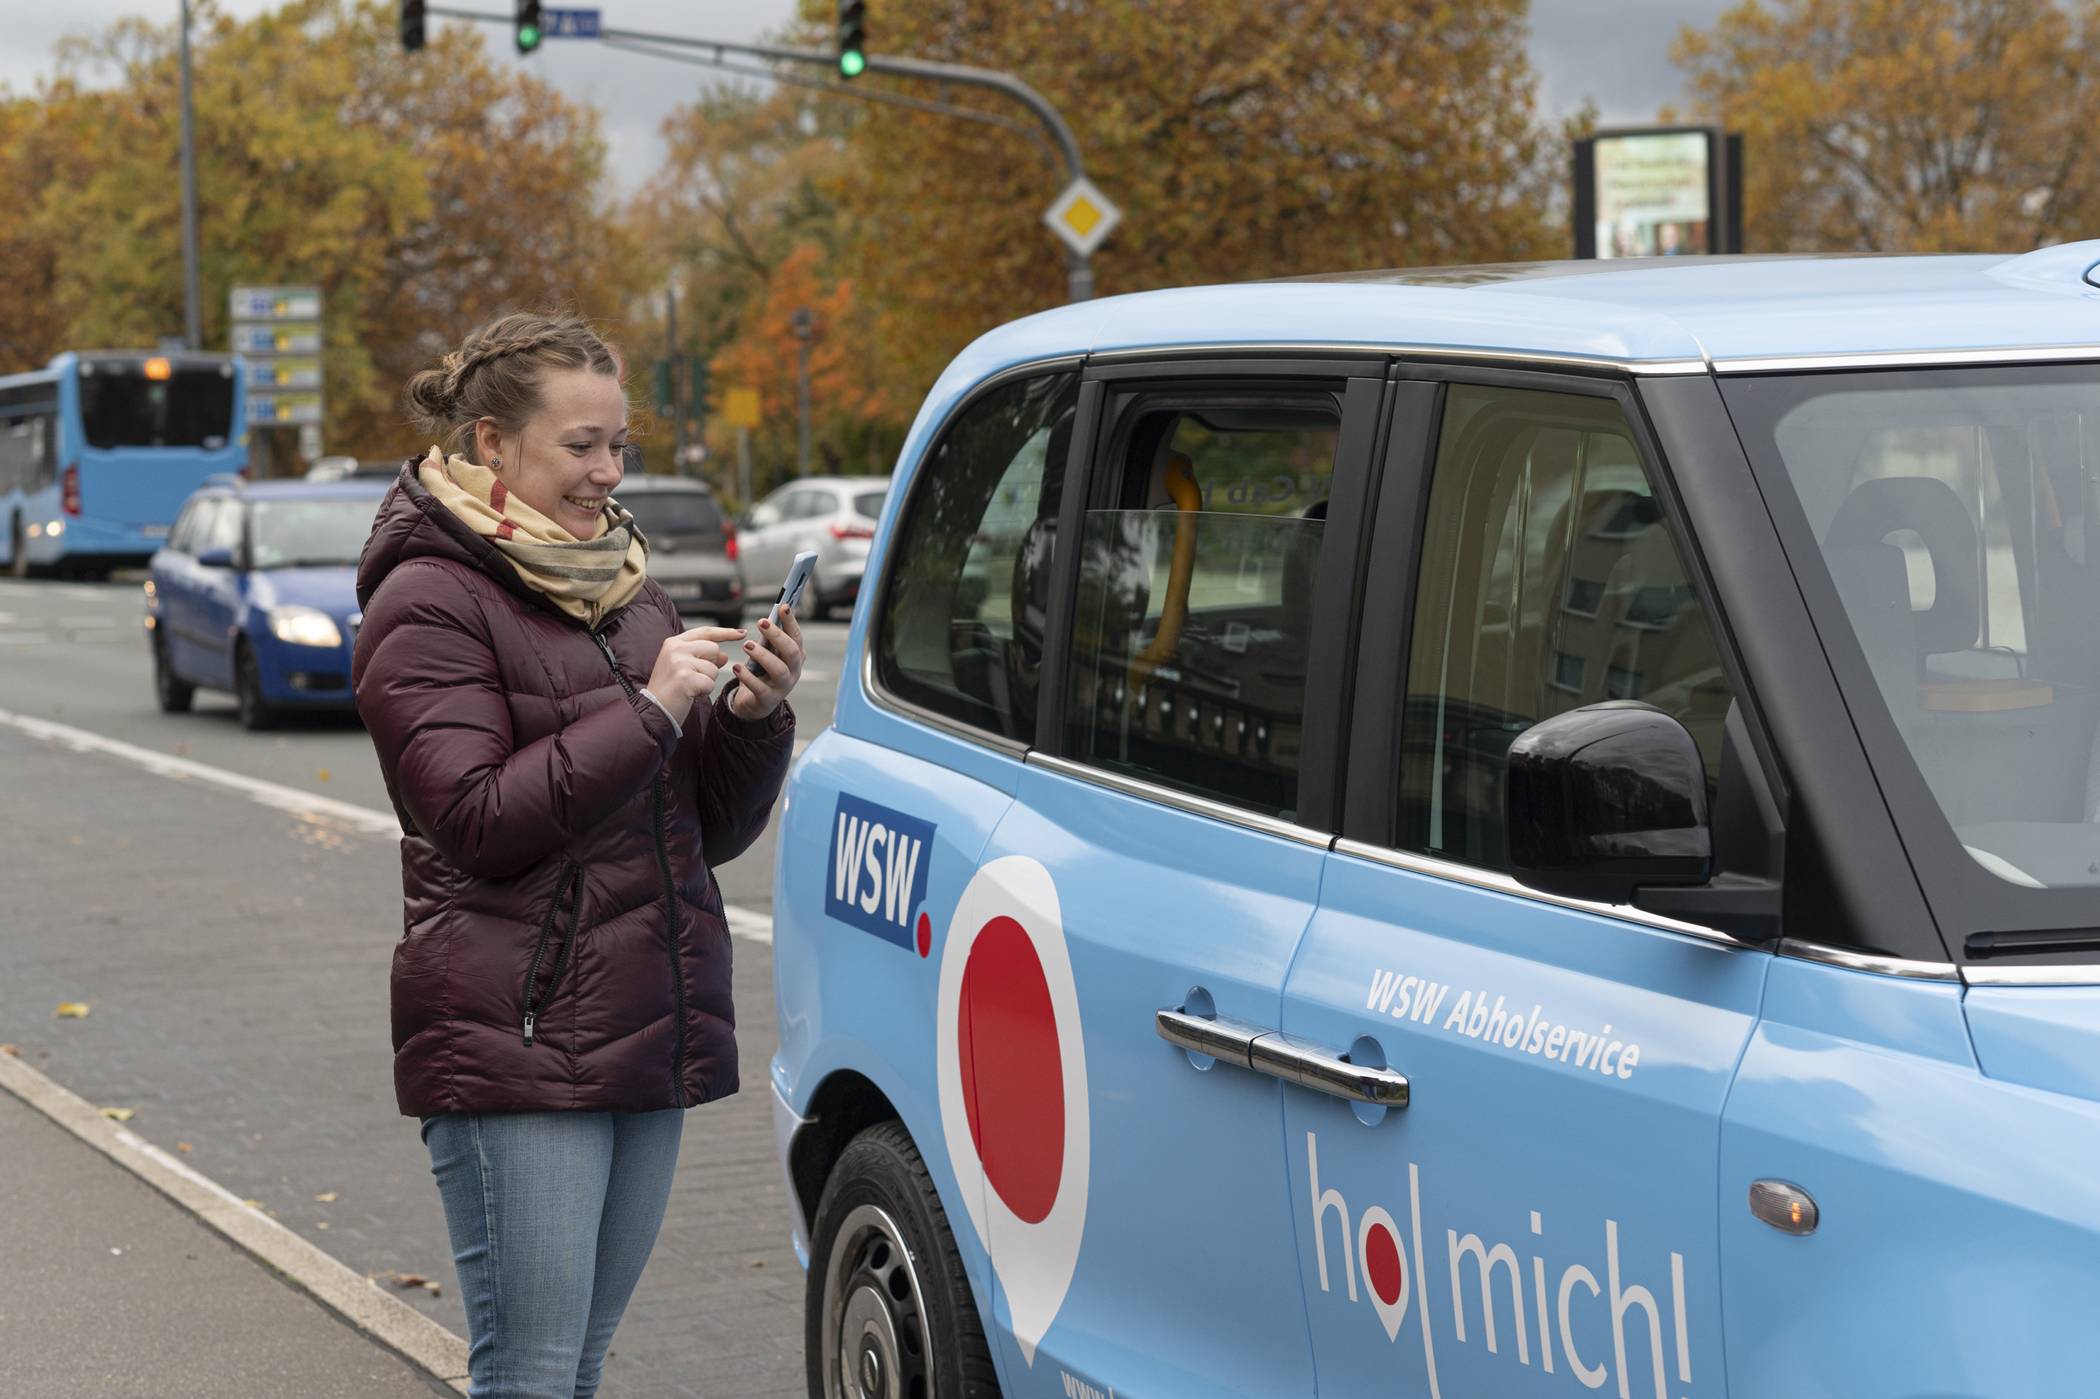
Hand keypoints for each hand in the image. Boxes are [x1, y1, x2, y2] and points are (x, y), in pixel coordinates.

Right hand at [644, 625, 743, 720]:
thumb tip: (724, 655)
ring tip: (689, 687)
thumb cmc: (669, 690)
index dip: (725, 632)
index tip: (741, 633)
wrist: (653, 710)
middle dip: (711, 666)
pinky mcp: (685, 678)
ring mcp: (679, 662)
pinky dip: (704, 692)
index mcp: (674, 643)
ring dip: (707, 681)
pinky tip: (690, 694)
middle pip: (713, 649)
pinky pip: (710, 683)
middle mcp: (676, 648)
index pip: (705, 632)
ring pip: (713, 668)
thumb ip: (703, 659)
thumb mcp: (684, 668)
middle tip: (693, 678)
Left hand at [728, 604, 803, 721]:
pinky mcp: (768, 699)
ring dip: (762, 655)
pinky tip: (736, 667)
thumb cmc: (762, 672)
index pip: (797, 637)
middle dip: (777, 635)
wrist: (755, 703)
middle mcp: (793, 671)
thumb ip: (770, 639)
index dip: (791, 622)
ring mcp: (782, 687)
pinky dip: (747, 676)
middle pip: (791, 651)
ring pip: (778, 669)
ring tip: (746, 645)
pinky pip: (759, 688)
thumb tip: (769, 616)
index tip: (783, 607)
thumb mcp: (768, 653)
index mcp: (795, 657)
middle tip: (760, 622)